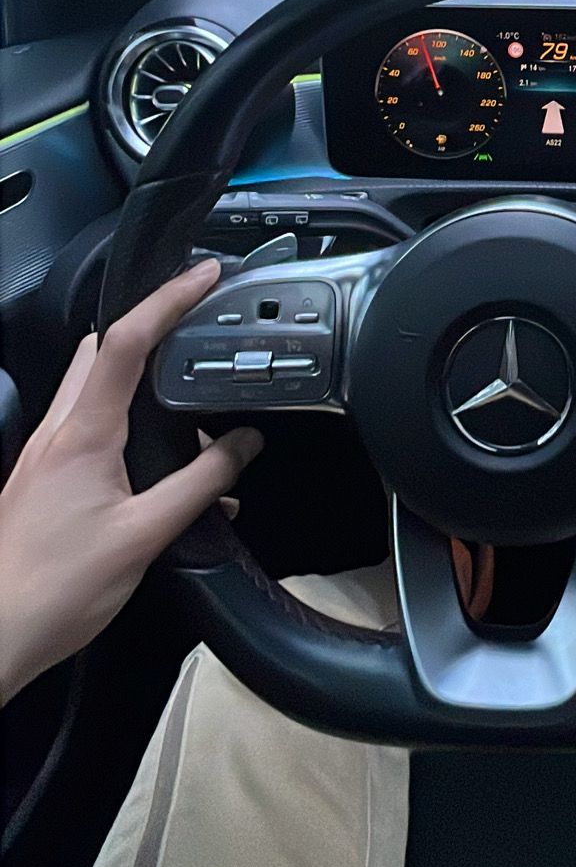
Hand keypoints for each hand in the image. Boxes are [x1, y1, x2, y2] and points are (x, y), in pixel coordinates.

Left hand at [0, 258, 262, 704]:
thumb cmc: (57, 590)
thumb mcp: (145, 536)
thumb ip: (200, 484)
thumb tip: (243, 446)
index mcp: (82, 434)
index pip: (127, 342)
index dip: (168, 299)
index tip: (203, 275)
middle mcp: (56, 433)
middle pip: (101, 351)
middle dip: (150, 329)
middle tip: (195, 326)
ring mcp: (44, 455)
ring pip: (91, 390)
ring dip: (139, 385)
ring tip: (191, 411)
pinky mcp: (41, 481)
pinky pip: (86, 431)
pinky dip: (125, 429)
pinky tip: (159, 473)